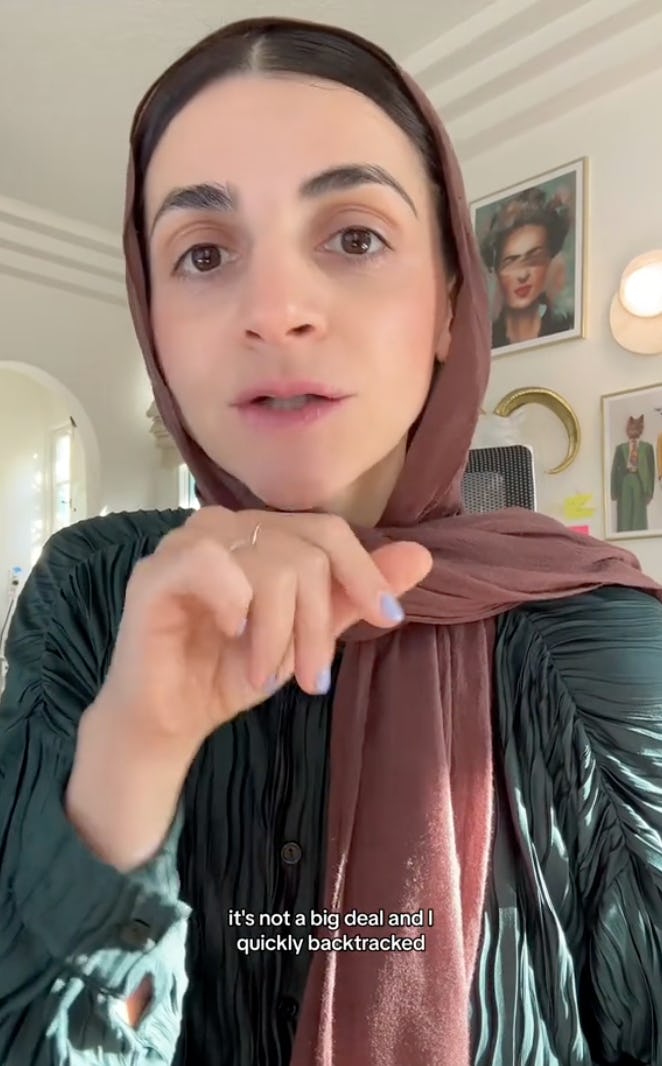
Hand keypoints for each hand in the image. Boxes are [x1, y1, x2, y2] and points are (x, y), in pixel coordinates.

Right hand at [97, 506, 431, 751]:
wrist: (172, 719)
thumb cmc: (234, 670)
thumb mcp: (307, 635)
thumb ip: (354, 595)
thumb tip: (421, 556)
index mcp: (262, 534)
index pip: (328, 531)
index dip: (364, 571)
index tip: (388, 618)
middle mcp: (227, 526)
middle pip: (306, 554)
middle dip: (318, 625)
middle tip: (310, 679)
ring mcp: (188, 543)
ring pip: (271, 564)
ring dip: (279, 633)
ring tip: (264, 672)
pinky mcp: (155, 572)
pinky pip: (212, 562)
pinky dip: (236, 607)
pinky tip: (232, 636)